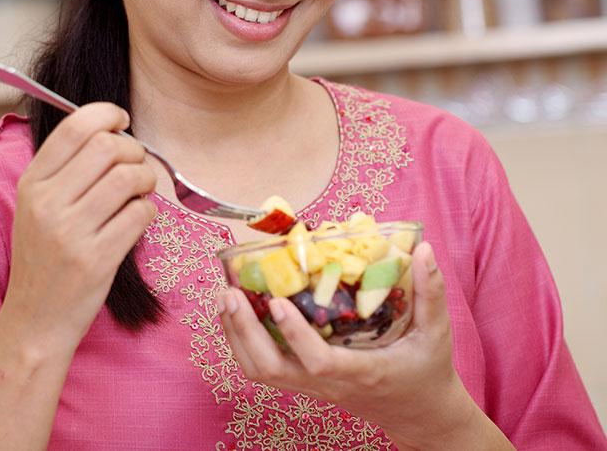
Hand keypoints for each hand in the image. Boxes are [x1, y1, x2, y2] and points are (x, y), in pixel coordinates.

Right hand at [0, 103, 156, 352]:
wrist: (35, 321)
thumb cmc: (45, 257)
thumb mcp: (37, 206)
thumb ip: (66, 168)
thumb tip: (112, 129)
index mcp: (32, 183)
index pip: (75, 127)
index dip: (107, 114)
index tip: (122, 121)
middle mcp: (47, 203)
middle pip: (108, 147)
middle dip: (134, 150)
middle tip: (136, 165)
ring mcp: (70, 232)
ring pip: (128, 178)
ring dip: (145, 180)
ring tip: (140, 192)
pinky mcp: (96, 259)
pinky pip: (140, 215)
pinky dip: (148, 211)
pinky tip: (138, 219)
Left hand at [217, 242, 472, 448]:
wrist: (418, 415)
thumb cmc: (427, 371)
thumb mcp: (436, 333)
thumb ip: (431, 293)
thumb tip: (426, 249)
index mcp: (362, 371)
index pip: (320, 363)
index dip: (295, 335)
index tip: (277, 302)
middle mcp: (330, 383)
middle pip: (273, 371)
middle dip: (245, 333)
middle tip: (231, 292)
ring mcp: (314, 387)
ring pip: (261, 373)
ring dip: (237, 336)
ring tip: (227, 297)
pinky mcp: (305, 382)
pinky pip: (264, 369)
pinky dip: (243, 342)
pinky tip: (239, 312)